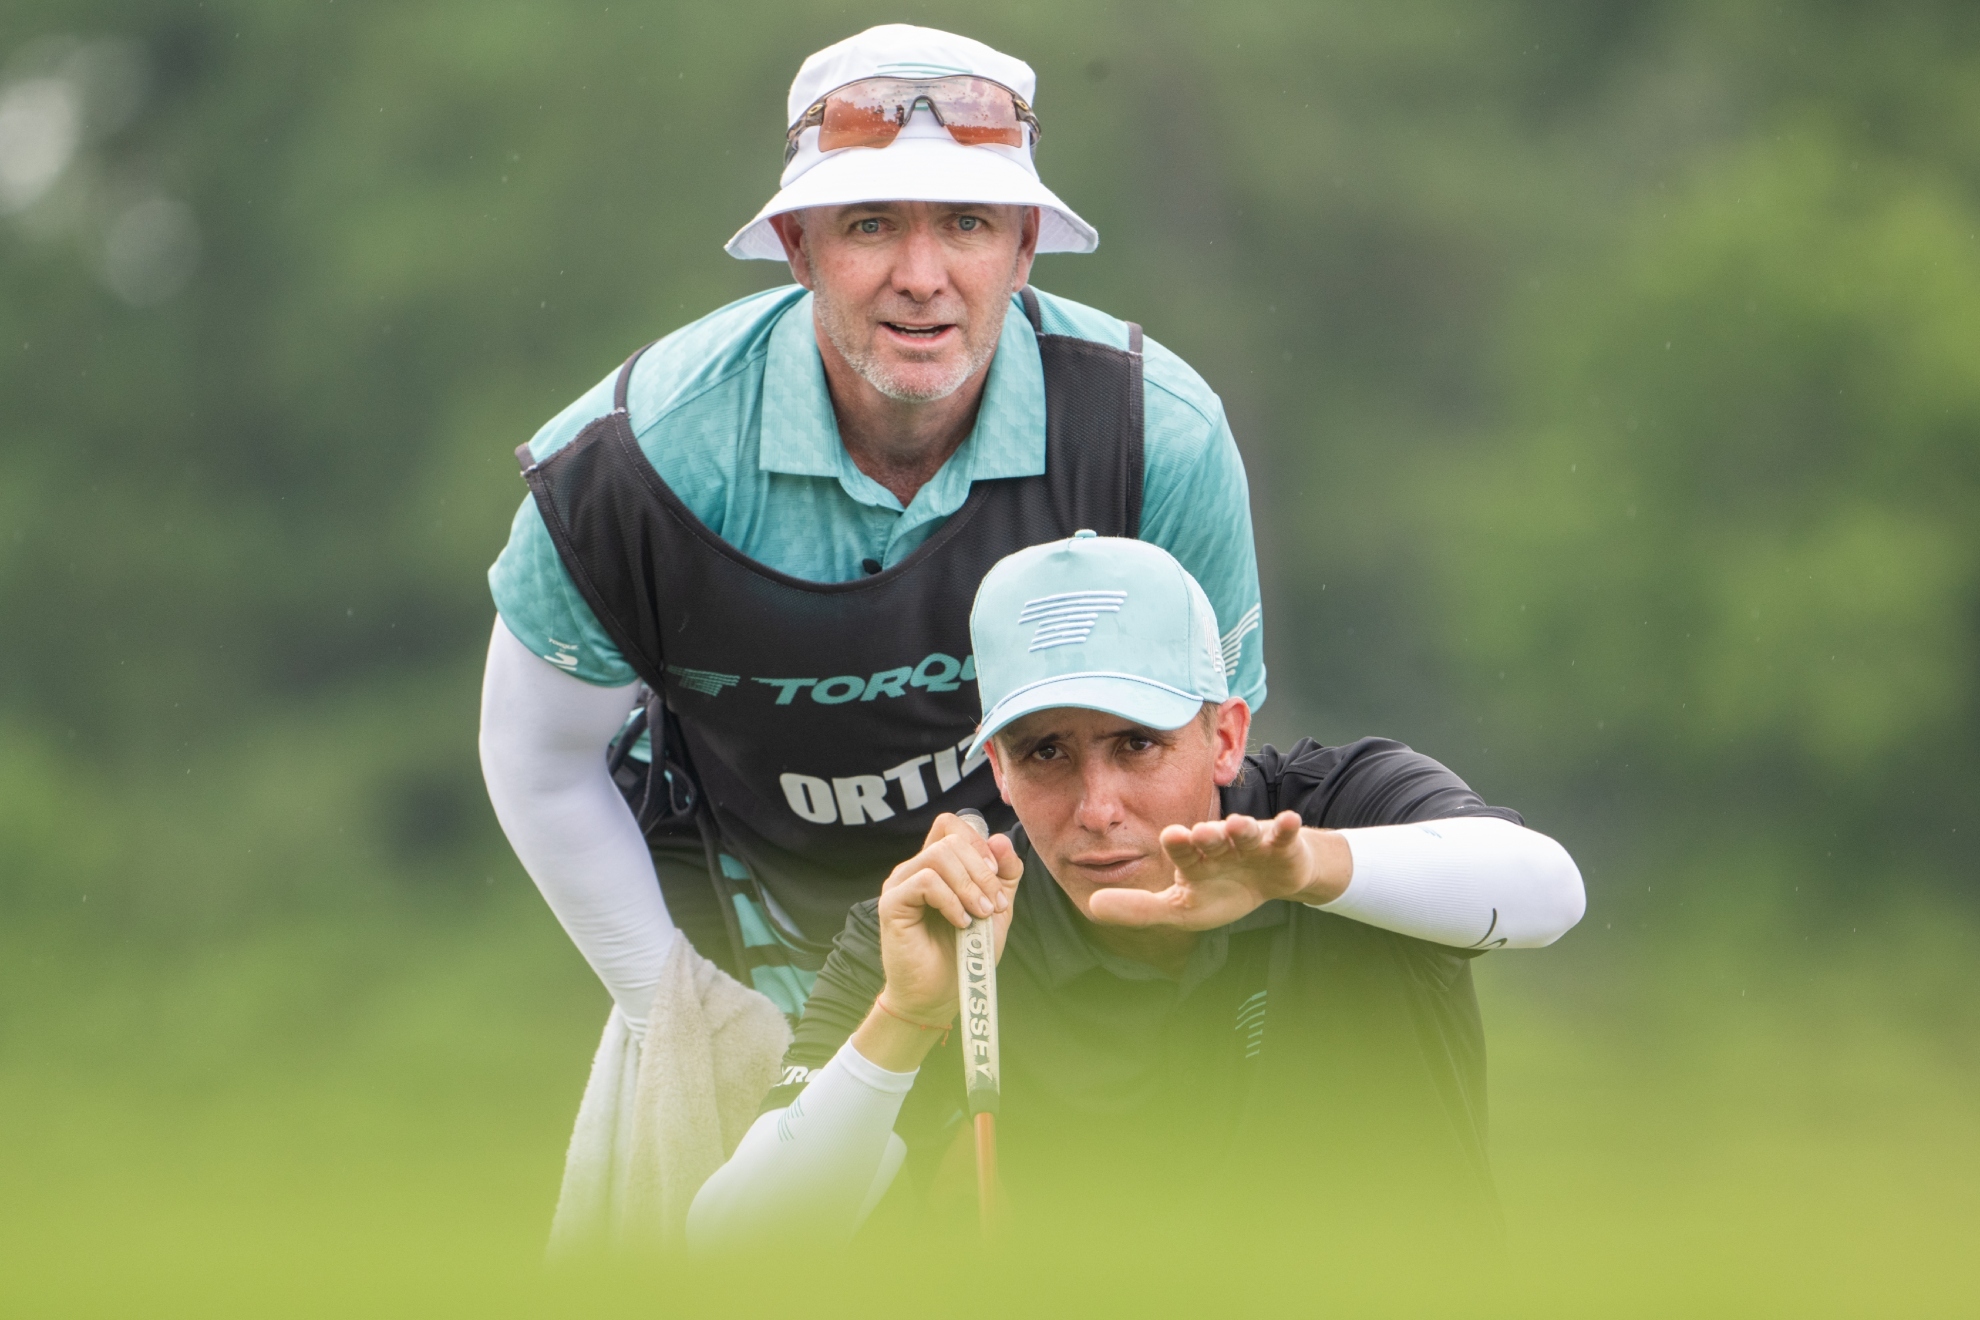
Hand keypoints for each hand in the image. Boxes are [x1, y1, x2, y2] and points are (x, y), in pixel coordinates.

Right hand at [870, 813, 1023, 1028]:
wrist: (942, 995)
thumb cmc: (966, 953)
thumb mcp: (997, 908)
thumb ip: (1004, 874)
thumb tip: (1000, 839)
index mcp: (938, 865)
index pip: (952, 824)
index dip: (979, 842)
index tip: (996, 875)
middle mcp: (915, 868)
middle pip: (951, 838)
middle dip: (982, 870)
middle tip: (994, 905)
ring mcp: (901, 883)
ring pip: (938, 855)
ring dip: (969, 886)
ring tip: (980, 915)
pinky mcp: (891, 903)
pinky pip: (925, 881)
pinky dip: (951, 901)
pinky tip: (961, 922)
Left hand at [1086, 811, 1350, 930]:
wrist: (1271, 880)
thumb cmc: (1220, 891)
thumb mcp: (1180, 909)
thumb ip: (1139, 909)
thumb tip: (1092, 906)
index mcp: (1193, 859)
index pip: (1182, 852)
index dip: (1178, 845)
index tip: (1170, 836)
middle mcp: (1218, 844)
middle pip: (1212, 838)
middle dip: (1207, 836)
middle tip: (1200, 831)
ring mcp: (1250, 843)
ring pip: (1245, 833)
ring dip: (1242, 830)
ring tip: (1239, 826)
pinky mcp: (1281, 845)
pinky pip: (1283, 835)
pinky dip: (1286, 828)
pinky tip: (1288, 821)